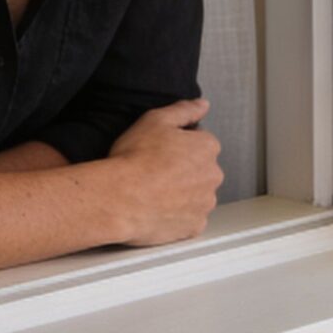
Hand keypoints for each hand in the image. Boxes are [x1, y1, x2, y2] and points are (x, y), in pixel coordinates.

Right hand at [100, 98, 221, 246]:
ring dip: (182, 193)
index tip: (159, 150)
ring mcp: (204, 204)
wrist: (120, 198)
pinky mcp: (194, 227)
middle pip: (200, 169)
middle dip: (184, 169)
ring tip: (154, 191)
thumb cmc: (135, 158)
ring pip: (196, 195)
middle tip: (155, 170)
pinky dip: (178, 215)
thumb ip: (183, 110)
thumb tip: (202, 105)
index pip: (200, 142)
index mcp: (207, 147)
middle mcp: (213, 176)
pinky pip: (189, 218)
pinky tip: (158, 209)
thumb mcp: (155, 120)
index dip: (177, 144)